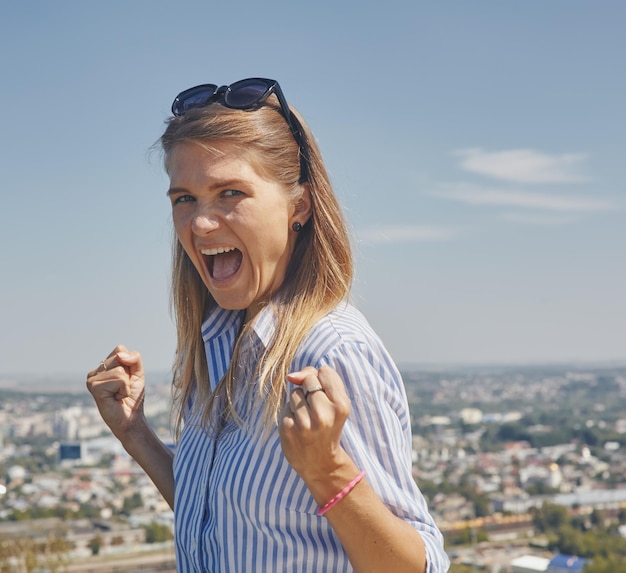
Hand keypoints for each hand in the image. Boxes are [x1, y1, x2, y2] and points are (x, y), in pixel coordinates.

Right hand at [86, 345, 146, 439]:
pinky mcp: (94, 387)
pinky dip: (123, 390)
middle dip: (128, 374)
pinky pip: (119, 380)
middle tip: (122, 389)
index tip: (127, 379)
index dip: (130, 364)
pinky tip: (115, 399)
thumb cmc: (132, 397)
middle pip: (119, 356)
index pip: (120, 349)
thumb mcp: (137, 373)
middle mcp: (95, 371)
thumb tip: (120, 355)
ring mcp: (92, 379)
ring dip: (126, 384)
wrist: (130, 419)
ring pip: (120, 370)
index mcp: (103, 366)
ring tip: (118, 395)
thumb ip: (134, 358)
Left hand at [278, 365, 351, 482]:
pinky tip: (298, 427)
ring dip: (299, 402)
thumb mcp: (335, 402)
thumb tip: (291, 376)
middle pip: (308, 379)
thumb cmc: (328, 425)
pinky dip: (290, 413)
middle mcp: (324, 415)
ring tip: (307, 419)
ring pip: (295, 392)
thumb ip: (318, 379)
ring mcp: (305, 423)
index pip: (325, 371)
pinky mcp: (288, 429)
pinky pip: (285, 406)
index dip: (322, 380)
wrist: (320, 463)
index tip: (326, 396)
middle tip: (316, 410)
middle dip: (309, 390)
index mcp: (341, 406)